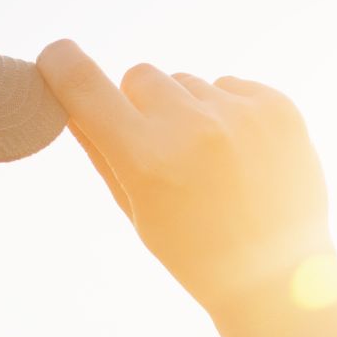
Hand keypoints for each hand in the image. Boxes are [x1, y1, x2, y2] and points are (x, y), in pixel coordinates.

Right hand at [36, 39, 336, 322]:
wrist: (279, 277)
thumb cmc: (196, 253)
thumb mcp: (137, 212)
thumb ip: (101, 152)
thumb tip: (66, 100)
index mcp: (145, 159)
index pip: (83, 83)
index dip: (61, 64)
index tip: (56, 58)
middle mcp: (190, 127)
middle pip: (139, 75)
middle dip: (141, 105)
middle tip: (164, 152)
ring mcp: (238, 113)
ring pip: (187, 82)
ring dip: (189, 111)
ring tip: (212, 165)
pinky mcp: (277, 106)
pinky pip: (231, 86)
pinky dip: (229, 113)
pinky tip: (244, 157)